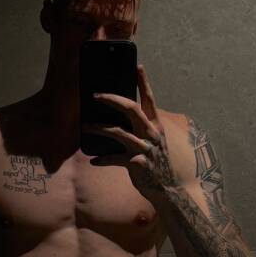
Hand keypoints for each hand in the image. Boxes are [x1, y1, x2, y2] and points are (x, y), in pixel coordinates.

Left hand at [88, 64, 178, 199]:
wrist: (170, 190)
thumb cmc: (158, 165)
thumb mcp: (154, 144)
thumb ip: (141, 131)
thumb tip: (119, 121)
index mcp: (156, 126)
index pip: (150, 100)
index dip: (144, 83)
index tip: (138, 66)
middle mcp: (152, 134)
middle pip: (131, 109)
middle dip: (112, 99)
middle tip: (95, 95)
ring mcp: (145, 149)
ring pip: (118, 132)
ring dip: (99, 128)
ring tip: (85, 126)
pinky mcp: (137, 164)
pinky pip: (114, 158)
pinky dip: (102, 159)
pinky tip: (93, 160)